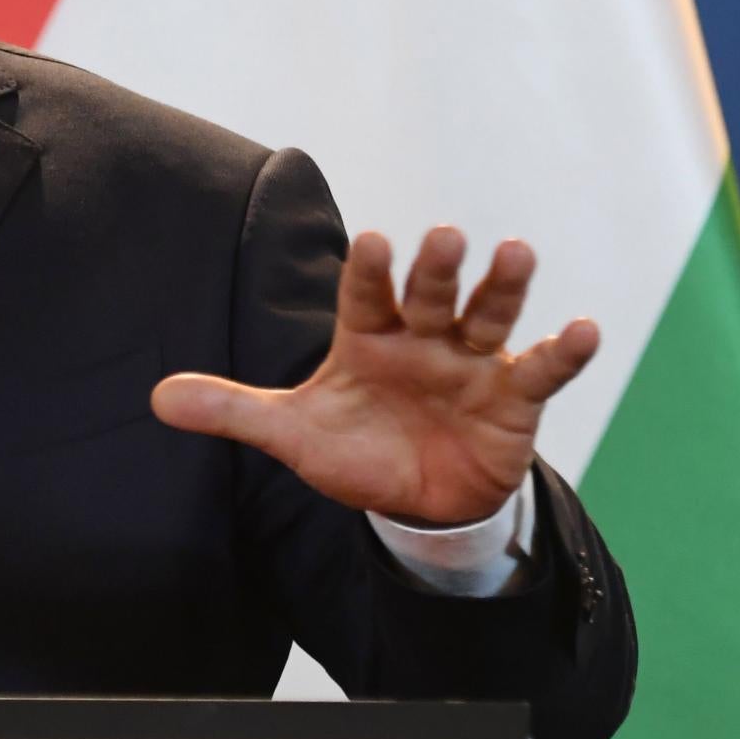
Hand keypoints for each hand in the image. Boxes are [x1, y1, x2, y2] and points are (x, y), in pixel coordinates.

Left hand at [150, 227, 597, 527]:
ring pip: (487, 315)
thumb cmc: (357, 450)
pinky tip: (583, 328)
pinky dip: (563, 351)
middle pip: (429, 295)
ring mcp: (472, 362)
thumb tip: (156, 399)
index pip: (365, 295)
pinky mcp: (513, 396)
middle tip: (444, 236)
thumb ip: (233, 411)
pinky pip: (542, 370)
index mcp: (367, 336)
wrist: (417, 502)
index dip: (371, 272)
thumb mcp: (293, 434)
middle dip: (436, 269)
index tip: (375, 242)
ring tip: (516, 253)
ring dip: (502, 288)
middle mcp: (422, 337)